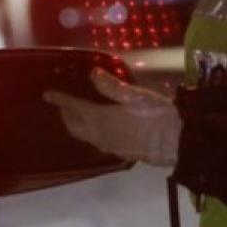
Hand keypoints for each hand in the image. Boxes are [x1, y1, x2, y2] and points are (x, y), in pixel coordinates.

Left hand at [43, 69, 181, 167]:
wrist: (179, 143)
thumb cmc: (158, 115)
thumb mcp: (136, 95)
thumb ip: (111, 86)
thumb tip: (92, 73)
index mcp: (101, 118)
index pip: (74, 108)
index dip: (60, 100)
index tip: (48, 94)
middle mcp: (101, 135)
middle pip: (75, 126)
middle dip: (66, 115)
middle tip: (62, 104)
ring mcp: (111, 146)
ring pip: (85, 136)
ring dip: (76, 125)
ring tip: (75, 115)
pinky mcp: (121, 153)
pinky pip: (97, 143)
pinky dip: (89, 133)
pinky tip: (96, 129)